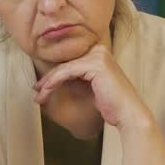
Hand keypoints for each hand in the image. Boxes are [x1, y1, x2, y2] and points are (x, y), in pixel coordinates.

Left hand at [33, 44, 148, 129]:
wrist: (128, 114)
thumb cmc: (111, 105)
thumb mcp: (90, 87)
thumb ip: (77, 79)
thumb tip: (54, 78)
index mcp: (100, 53)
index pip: (71, 63)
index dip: (54, 75)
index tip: (41, 87)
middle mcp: (100, 50)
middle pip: (66, 64)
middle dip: (48, 78)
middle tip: (36, 91)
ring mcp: (98, 56)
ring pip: (63, 68)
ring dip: (47, 83)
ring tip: (38, 96)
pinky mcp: (95, 64)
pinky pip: (66, 72)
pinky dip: (53, 83)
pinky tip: (45, 92)